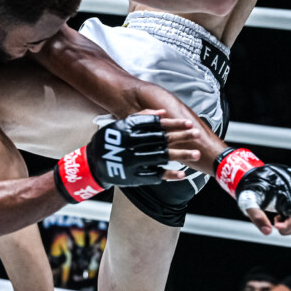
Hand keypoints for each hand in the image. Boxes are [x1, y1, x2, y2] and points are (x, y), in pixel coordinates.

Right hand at [53, 111, 198, 202]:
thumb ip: (141, 117)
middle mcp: (131, 145)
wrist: (93, 164)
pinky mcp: (134, 177)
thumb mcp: (120, 124)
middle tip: (196, 134)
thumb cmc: (110, 141)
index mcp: (127, 130)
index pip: (155, 124)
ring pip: (161, 157)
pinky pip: (155, 176)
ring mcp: (133, 162)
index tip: (188, 123)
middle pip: (161, 139)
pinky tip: (183, 173)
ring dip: (181, 155)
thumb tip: (163, 114)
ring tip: (196, 154)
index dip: (174, 123)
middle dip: (181, 136)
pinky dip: (170, 175)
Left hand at [215, 151, 290, 233]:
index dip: (287, 225)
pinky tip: (283, 214)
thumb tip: (267, 232)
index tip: (275, 225)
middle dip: (287, 226)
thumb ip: (257, 217)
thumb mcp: (250, 201)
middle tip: (274, 221)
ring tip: (279, 215)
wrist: (257, 175)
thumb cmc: (253, 188)